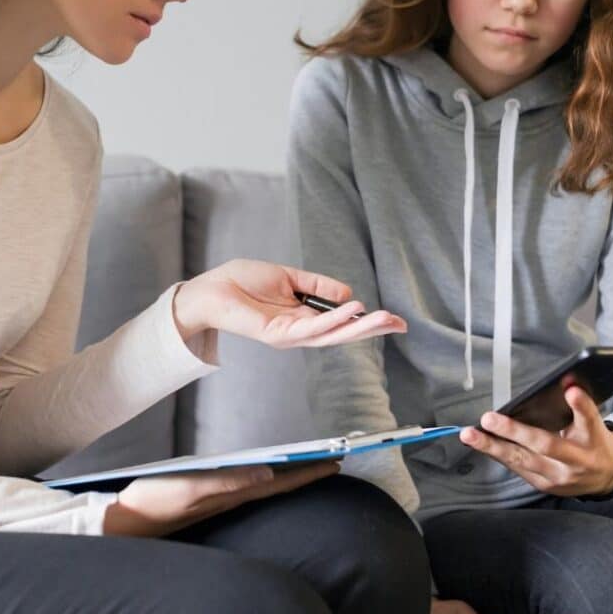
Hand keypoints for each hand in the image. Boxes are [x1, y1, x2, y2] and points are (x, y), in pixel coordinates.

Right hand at [102, 461, 339, 536]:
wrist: (120, 523)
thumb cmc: (151, 503)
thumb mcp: (188, 488)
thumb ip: (226, 481)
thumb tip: (267, 475)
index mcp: (229, 496)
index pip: (278, 483)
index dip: (307, 473)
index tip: (335, 462)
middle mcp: (228, 500)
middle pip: (275, 485)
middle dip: (305, 472)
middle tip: (334, 459)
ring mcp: (217, 502)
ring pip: (263, 487)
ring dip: (287, 475)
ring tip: (308, 463)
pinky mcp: (205, 500)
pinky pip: (245, 487)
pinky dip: (263, 478)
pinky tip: (266, 473)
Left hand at [172, 259, 406, 346]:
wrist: (212, 288)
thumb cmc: (242, 282)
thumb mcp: (288, 277)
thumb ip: (317, 286)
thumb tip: (349, 293)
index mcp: (303, 318)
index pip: (341, 323)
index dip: (367, 322)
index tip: (395, 320)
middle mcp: (300, 331)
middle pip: (342, 334)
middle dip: (371, 329)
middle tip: (400, 325)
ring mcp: (289, 335)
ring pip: (331, 335)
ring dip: (358, 326)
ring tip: (383, 317)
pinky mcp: (277, 334)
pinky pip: (310, 328)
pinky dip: (332, 320)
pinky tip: (351, 310)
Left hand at [459, 383, 612, 496]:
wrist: (607, 478)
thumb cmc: (594, 442)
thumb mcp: (594, 423)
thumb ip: (580, 406)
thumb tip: (566, 381)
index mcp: (594, 439)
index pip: (589, 420)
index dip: (581, 406)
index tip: (572, 391)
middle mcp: (577, 461)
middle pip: (546, 445)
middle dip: (515, 431)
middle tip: (489, 418)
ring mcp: (558, 476)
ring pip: (522, 460)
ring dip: (493, 447)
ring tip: (470, 436)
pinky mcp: (544, 485)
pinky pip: (517, 468)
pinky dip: (496, 454)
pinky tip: (479, 444)